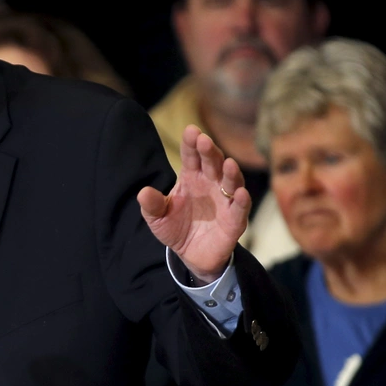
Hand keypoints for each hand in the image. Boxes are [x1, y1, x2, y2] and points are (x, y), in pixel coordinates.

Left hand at [138, 125, 249, 283]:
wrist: (191, 255)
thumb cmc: (176, 228)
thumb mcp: (158, 218)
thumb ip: (152, 205)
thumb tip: (143, 193)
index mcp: (191, 177)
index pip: (191, 156)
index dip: (191, 143)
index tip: (190, 130)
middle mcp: (210, 184)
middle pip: (212, 163)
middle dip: (209, 151)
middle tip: (204, 140)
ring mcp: (225, 200)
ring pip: (231, 182)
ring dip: (231, 172)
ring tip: (228, 163)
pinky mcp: (235, 220)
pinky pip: (240, 208)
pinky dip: (242, 201)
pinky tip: (240, 193)